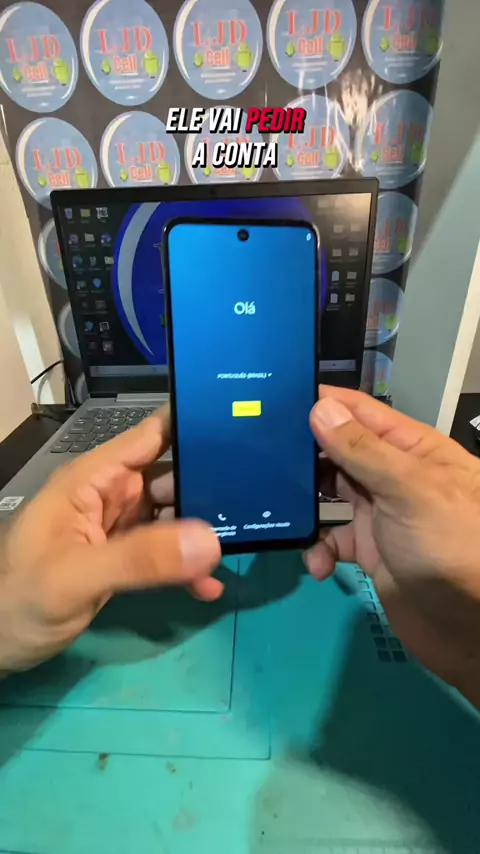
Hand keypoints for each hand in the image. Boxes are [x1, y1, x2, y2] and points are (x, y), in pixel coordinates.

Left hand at [0, 407, 220, 673]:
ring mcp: (118, 529)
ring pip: (174, 515)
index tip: (245, 424)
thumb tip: (211, 541)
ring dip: (204, 529)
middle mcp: (109, 495)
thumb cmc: (20, 599)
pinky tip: (210, 586)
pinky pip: (166, 555)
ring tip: (244, 542)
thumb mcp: (77, 576)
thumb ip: (141, 557)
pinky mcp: (124, 561)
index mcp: (93, 479)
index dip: (194, 426)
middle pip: (172, 474)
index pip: (151, 436)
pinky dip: (188, 568)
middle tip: (260, 495)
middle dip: (211, 482)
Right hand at [306, 386, 479, 707]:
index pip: (360, 412)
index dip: (322, 402)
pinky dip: (319, 550)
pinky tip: (318, 566)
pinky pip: (331, 540)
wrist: (469, 626)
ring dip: (305, 505)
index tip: (274, 398)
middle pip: (338, 451)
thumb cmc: (448, 544)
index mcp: (410, 448)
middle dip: (303, 454)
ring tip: (279, 511)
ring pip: (328, 495)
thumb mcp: (408, 489)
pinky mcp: (369, 551)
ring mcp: (380, 513)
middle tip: (258, 455)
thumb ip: (362, 450)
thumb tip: (319, 407)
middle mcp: (392, 475)